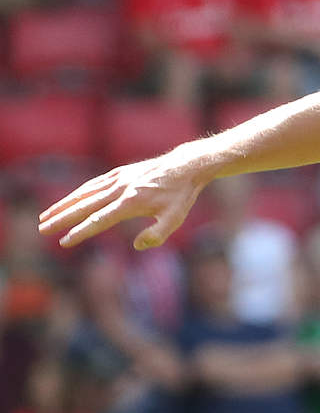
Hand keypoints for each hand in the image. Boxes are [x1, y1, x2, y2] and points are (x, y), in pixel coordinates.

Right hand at [38, 152, 210, 250]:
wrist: (185, 166)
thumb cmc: (181, 196)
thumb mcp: (175, 219)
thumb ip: (157, 236)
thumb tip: (138, 245)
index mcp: (131, 202)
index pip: (99, 220)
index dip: (80, 232)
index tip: (64, 242)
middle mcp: (121, 189)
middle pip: (84, 205)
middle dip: (61, 219)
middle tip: (42, 229)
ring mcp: (118, 178)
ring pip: (84, 193)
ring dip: (63, 205)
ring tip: (45, 216)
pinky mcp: (119, 172)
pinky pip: (93, 184)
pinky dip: (77, 193)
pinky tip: (67, 200)